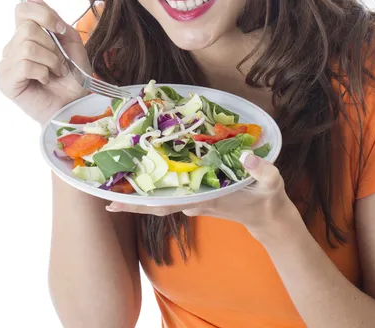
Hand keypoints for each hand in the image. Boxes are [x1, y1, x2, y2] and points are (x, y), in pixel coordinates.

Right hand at [0, 0, 90, 124]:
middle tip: (59, 62)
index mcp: (27, 35)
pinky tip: (45, 80)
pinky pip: (24, 65)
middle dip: (52, 45)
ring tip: (55, 72)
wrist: (77, 102)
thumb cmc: (74, 75)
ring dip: (50, 60)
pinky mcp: (6, 82)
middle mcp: (13, 47)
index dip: (43, 14)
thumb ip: (52, 18)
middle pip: (27, 28)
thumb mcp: (70, 41)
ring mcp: (8, 64)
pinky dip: (42, 72)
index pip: (22, 9)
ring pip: (27, 46)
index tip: (59, 29)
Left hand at [106, 152, 298, 241]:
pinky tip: (148, 172)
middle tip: (102, 193)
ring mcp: (196, 200)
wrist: (268, 217)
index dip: (141, 205)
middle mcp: (195, 202)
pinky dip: (159, 185)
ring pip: (163, 197)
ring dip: (142, 192)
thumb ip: (261, 170)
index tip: (114, 203)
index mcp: (207, 199)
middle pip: (157, 203)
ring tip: (117, 180)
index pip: (167, 204)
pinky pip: (174, 191)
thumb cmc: (268, 199)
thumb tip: (245, 157)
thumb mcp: (272, 182)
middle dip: (131, 201)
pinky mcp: (199, 195)